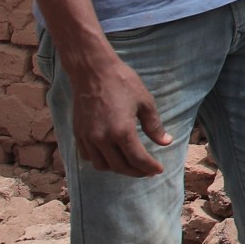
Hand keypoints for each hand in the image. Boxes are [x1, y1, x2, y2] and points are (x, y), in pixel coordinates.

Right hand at [66, 45, 168, 176]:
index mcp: (122, 131)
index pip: (137, 159)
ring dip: (118, 168)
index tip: (158, 170)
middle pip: (120, 167)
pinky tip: (111, 155)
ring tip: (131, 164)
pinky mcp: (78, 134)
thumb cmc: (122, 83)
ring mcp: (88, 138)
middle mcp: (102, 139)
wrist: (93, 71)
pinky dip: (101, 161)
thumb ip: (154, 126)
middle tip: (147, 170)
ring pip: (102, 165)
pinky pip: (89, 157)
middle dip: (136, 171)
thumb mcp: (145, 102)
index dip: (149, 168)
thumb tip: (166, 142)